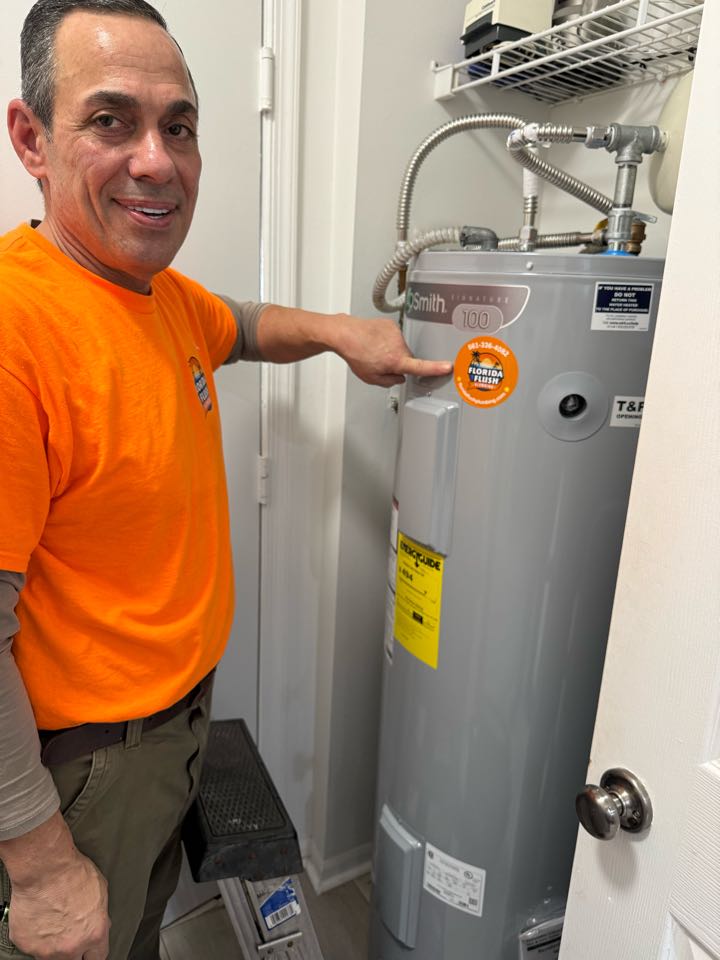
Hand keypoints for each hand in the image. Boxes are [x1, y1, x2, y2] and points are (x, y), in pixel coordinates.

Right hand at [9, 849, 108, 959]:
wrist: (44, 868)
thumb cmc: (72, 873)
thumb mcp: (100, 891)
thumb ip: (99, 915)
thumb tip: (98, 922)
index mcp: (94, 934)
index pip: (98, 957)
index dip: (93, 951)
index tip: (89, 949)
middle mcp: (71, 946)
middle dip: (74, 949)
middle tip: (70, 932)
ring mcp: (46, 949)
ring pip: (51, 956)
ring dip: (53, 943)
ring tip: (52, 918)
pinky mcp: (26, 944)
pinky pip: (32, 946)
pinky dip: (35, 935)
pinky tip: (39, 916)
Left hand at [333, 315, 452, 386]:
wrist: (345, 334)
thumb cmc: (356, 354)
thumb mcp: (371, 378)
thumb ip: (389, 381)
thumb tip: (399, 378)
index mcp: (396, 361)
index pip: (421, 367)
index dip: (436, 368)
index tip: (448, 367)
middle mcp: (399, 345)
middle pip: (408, 357)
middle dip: (399, 361)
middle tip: (381, 362)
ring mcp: (396, 333)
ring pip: (401, 346)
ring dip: (392, 350)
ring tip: (375, 350)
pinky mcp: (392, 324)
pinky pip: (395, 336)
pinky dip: (387, 339)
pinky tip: (375, 341)